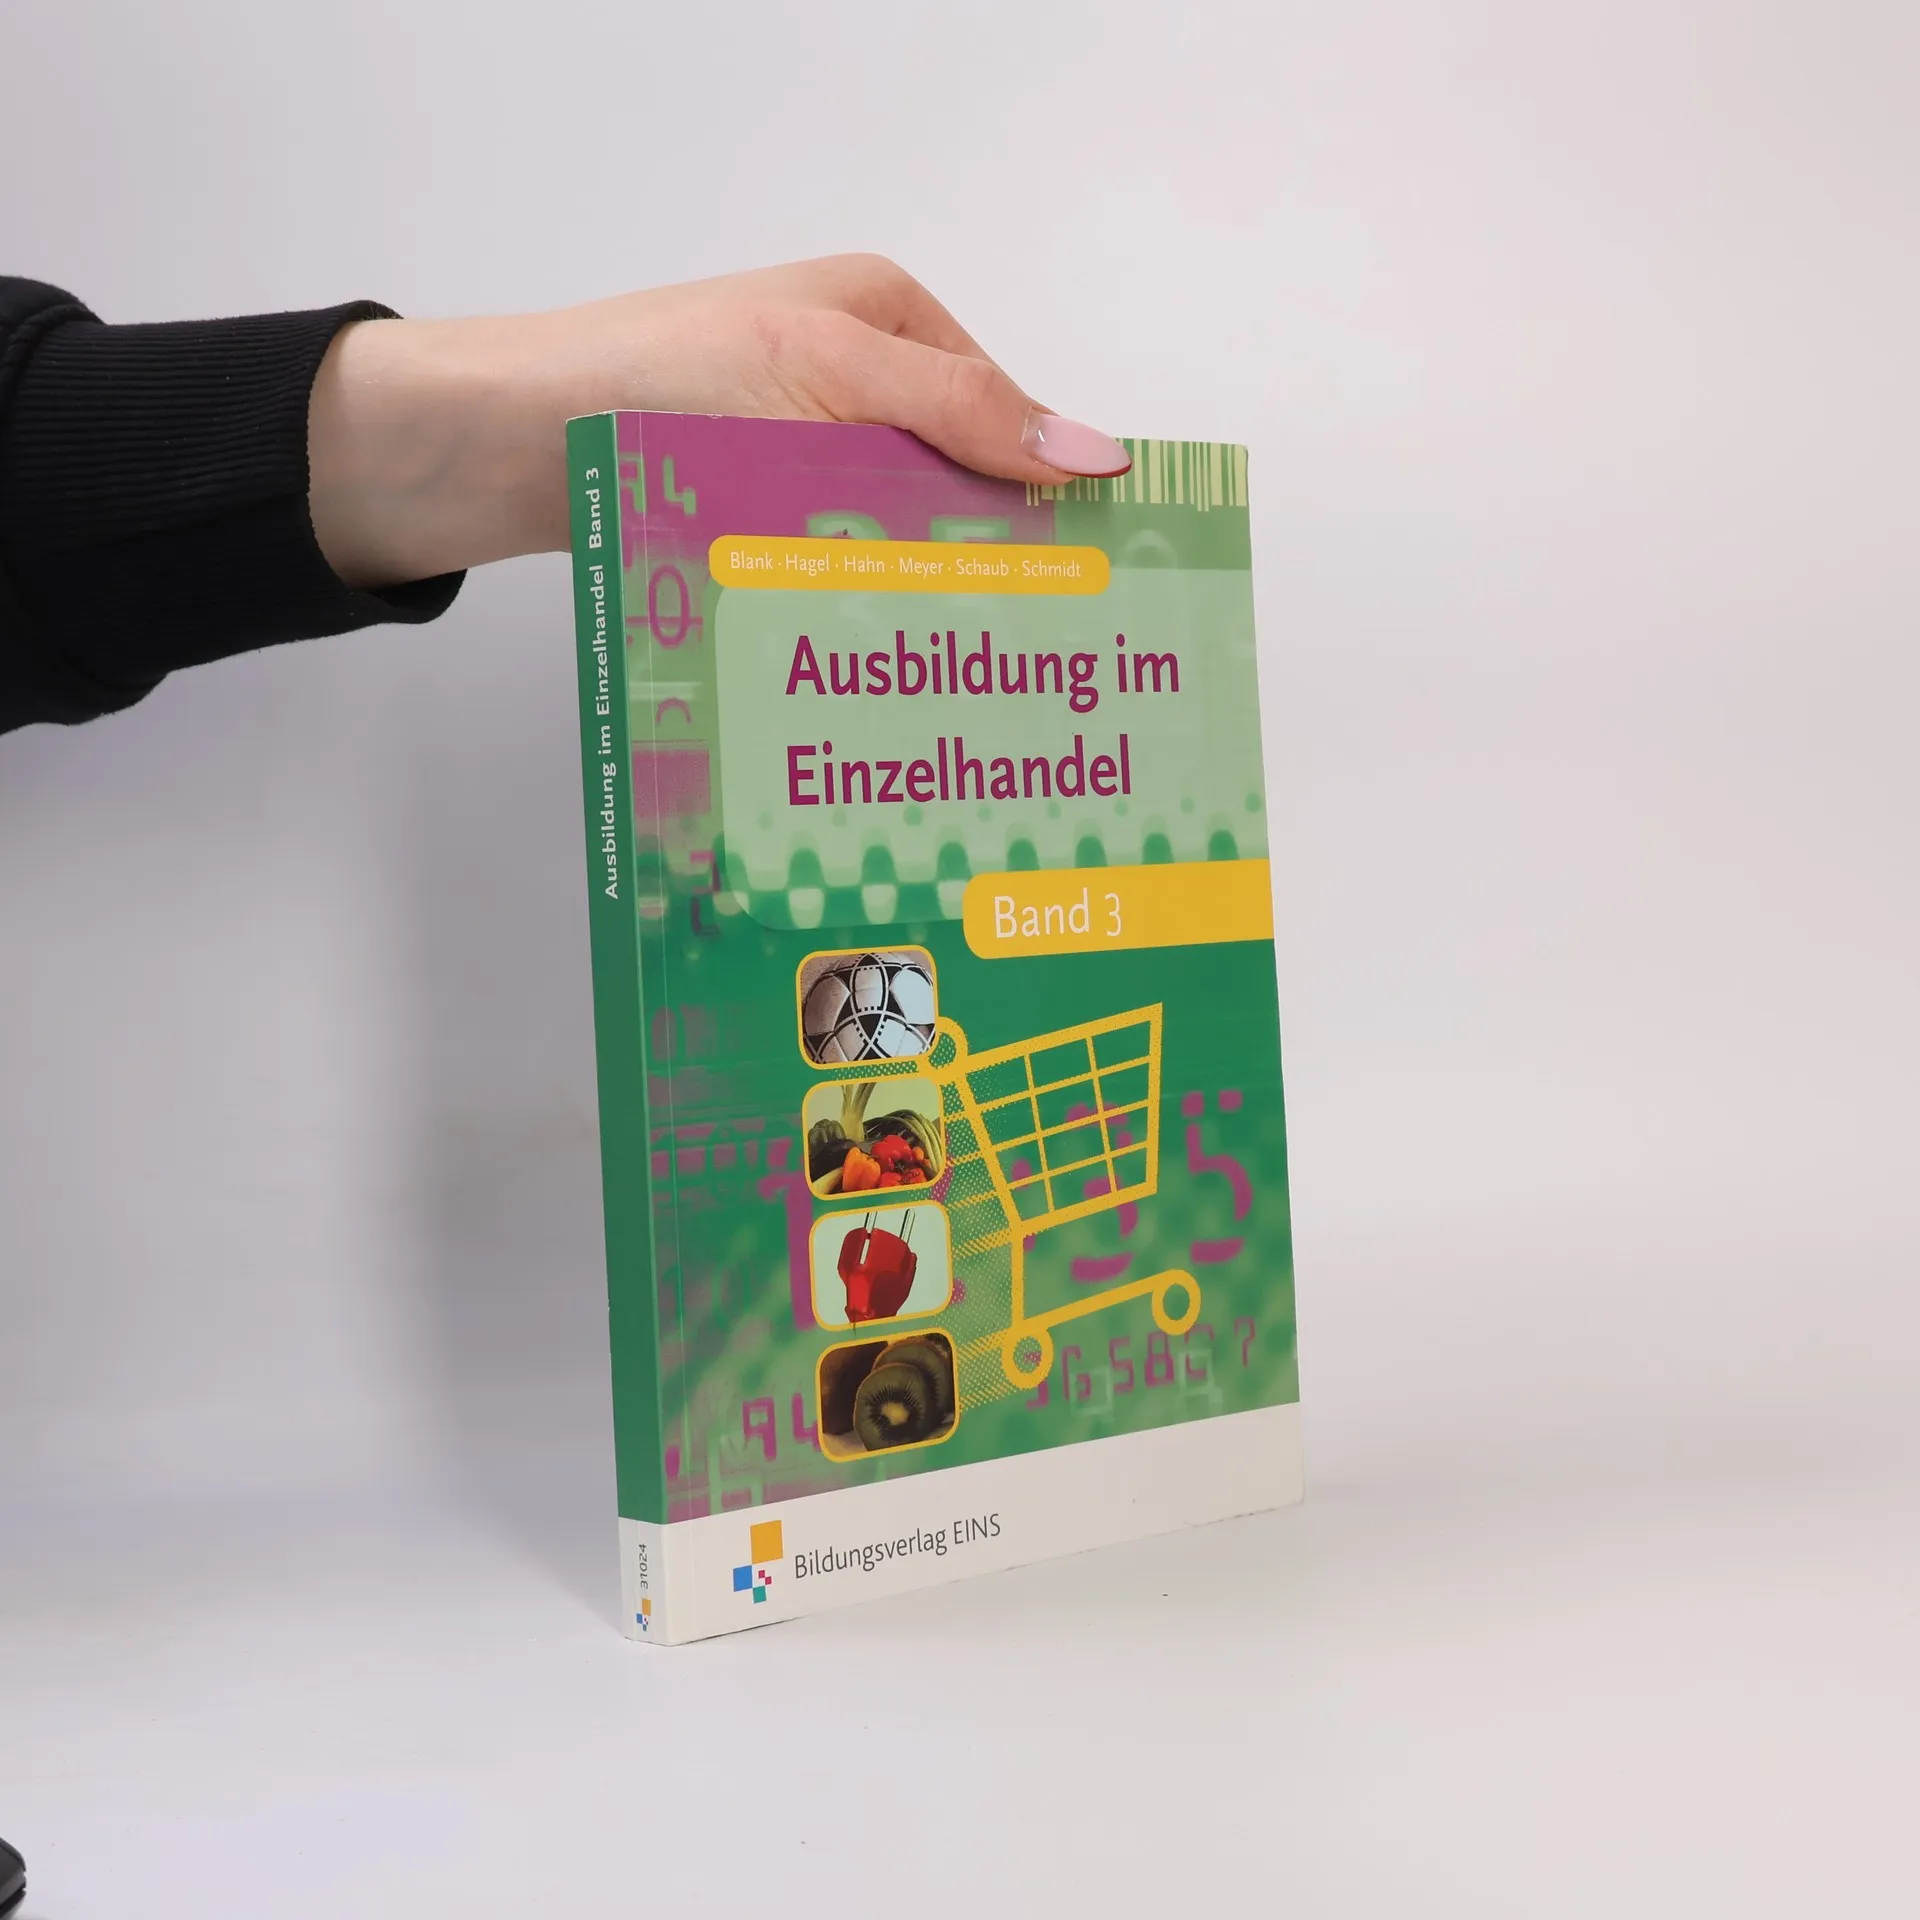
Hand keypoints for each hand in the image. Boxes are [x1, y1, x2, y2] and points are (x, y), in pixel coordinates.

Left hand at [307, 254, 1131, 590]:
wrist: (509, 441)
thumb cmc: (659, 378)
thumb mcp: (828, 371)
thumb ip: (960, 412)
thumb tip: (1096, 453)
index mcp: (890, 321)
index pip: (1009, 420)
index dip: (1050, 503)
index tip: (1089, 593)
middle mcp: (855, 387)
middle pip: (956, 488)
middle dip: (985, 567)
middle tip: (1029, 662)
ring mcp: (805, 455)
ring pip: (897, 539)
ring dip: (918, 600)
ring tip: (963, 681)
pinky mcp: (761, 518)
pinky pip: (837, 569)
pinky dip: (857, 610)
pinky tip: (880, 666)